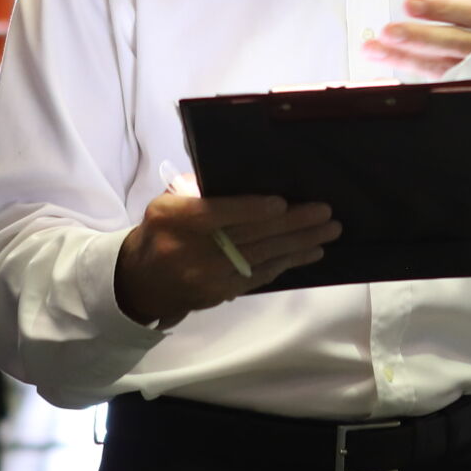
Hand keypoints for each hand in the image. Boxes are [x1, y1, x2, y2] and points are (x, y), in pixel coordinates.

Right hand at [113, 193, 339, 328]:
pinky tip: (311, 252)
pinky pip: (261, 276)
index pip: (216, 215)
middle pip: (248, 236)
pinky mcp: (222, 294)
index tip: (281, 203)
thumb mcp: (167, 203)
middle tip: (325, 213)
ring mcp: (208, 277)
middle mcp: (191, 250)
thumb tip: (240, 176)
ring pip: (261, 258)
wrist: (140, 281)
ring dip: (299, 244)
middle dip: (291, 225)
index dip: (250, 210)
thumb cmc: (161, 231)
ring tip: (329, 231)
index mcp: (174, 219)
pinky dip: (287, 262)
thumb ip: (198, 190)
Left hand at [363, 0, 470, 152]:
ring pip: (447, 70)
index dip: (441, 10)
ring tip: (377, 53)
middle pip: (455, 44)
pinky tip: (399, 80)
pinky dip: (425, 88)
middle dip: (417, 38)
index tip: (411, 4)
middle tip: (386, 32)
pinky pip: (453, 95)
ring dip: (408, 63)